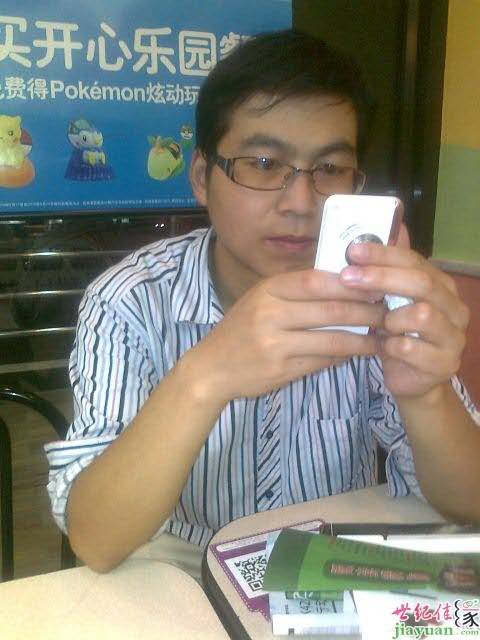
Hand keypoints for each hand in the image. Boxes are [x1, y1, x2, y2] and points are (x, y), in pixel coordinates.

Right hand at [189, 269, 385, 401]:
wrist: (211, 367)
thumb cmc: (241, 329)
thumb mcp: (262, 300)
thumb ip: (296, 291)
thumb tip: (345, 283)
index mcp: (268, 290)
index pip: (317, 280)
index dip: (351, 283)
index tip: (377, 284)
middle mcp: (270, 314)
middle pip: (331, 310)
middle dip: (366, 312)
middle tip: (389, 312)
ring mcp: (275, 344)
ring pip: (332, 340)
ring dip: (363, 339)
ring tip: (383, 336)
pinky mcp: (280, 370)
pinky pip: (322, 361)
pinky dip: (345, 357)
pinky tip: (359, 353)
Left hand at [340, 224, 469, 398]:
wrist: (412, 381)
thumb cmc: (398, 335)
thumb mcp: (390, 301)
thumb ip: (389, 269)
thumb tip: (390, 227)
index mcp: (442, 286)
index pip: (415, 261)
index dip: (383, 254)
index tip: (353, 250)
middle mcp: (455, 308)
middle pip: (421, 283)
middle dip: (380, 277)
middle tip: (347, 277)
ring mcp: (453, 337)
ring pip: (421, 314)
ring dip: (390, 319)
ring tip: (378, 326)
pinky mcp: (444, 363)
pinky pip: (410, 348)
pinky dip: (390, 346)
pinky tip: (383, 347)